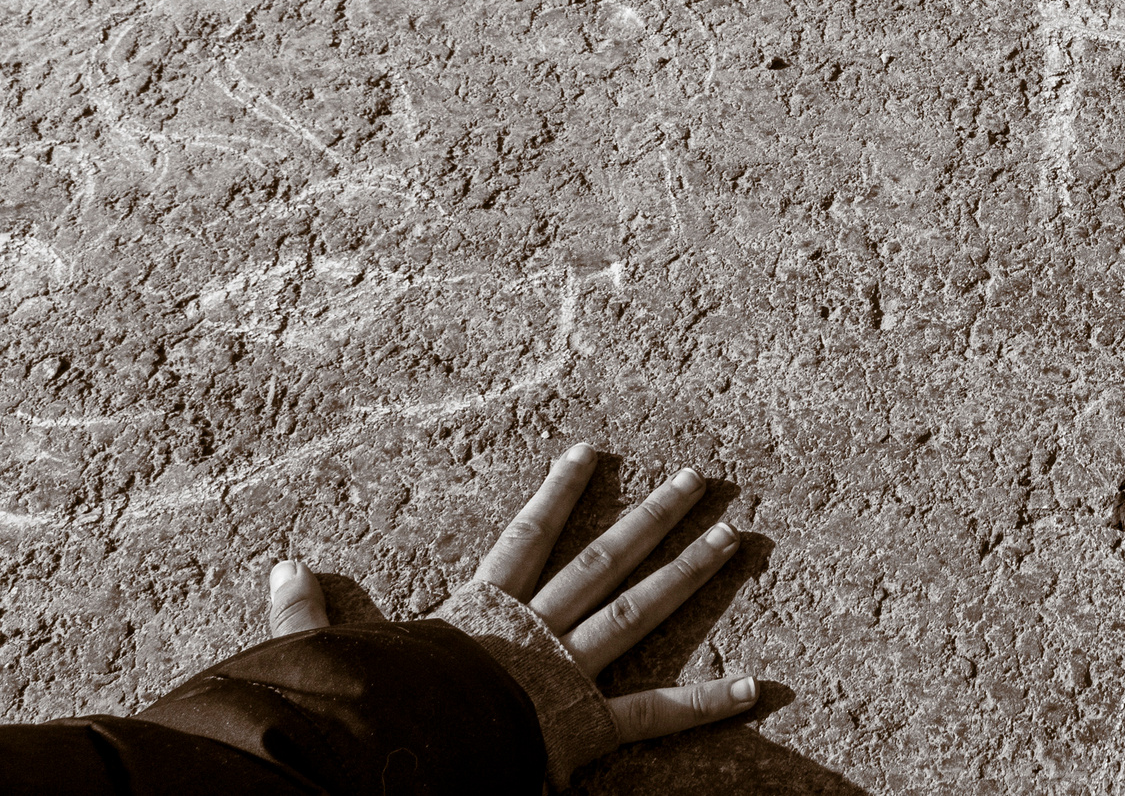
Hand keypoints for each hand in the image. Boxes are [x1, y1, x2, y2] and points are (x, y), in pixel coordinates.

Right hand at [268, 445, 757, 756]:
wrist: (402, 755)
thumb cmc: (367, 711)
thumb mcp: (334, 654)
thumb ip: (312, 614)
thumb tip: (284, 567)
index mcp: (484, 610)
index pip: (527, 536)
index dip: (558, 492)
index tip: (591, 450)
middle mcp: (538, 630)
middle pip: (605, 559)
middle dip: (655, 516)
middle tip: (702, 478)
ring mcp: (569, 673)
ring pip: (641, 611)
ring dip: (691, 573)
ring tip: (738, 537)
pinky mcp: (588, 726)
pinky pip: (657, 714)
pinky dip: (709, 704)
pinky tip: (759, 687)